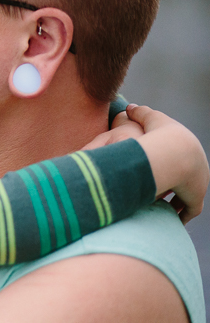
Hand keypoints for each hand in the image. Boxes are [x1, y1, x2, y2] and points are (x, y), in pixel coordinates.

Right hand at [125, 104, 208, 223]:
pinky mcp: (194, 199)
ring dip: (173, 203)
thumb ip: (140, 113)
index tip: (154, 170)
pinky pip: (187, 211)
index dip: (167, 166)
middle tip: (153, 190)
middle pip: (183, 181)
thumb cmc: (162, 134)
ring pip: (185, 198)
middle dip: (171, 186)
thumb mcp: (150, 119)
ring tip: (155, 208)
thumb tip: (129, 107)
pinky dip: (178, 215)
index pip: (179, 162)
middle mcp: (196, 170)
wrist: (175, 151)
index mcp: (188, 153)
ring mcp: (197, 186)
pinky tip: (166, 219)